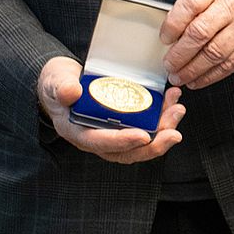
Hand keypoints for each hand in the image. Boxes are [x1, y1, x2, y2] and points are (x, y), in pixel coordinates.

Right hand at [38, 56, 186, 162]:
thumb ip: (62, 88)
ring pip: (143, 140)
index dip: (124, 142)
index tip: (143, 136)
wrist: (64, 82)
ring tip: (178, 110)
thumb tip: (71, 92)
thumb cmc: (58, 85)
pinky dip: (162, 115)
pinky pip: (147, 125)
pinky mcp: (126, 122)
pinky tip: (173, 100)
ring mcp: (114, 131)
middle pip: (130, 151)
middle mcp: (100, 138)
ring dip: (164, 129)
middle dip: (155, 145)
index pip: (103, 143)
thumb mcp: (55, 83)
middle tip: (174, 133)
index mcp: (80, 134)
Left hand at [161, 0, 233, 88]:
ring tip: (180, 76)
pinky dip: (209, 76)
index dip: (173, 24)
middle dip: (180, 54)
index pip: (190, 4)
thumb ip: (196, 7)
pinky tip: (198, 79)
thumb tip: (171, 33)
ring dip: (192, 69)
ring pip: (213, 53)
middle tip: (169, 63)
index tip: (165, 38)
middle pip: (200, 32)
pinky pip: (228, 65)